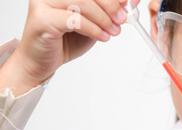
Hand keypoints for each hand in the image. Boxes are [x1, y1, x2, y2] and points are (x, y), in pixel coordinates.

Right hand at [0, 0, 139, 94]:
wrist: (41, 61)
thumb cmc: (64, 41)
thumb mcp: (93, 24)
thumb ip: (106, 13)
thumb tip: (128, 3)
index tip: (129, 3)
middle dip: (110, 6)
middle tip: (122, 19)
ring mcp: (43, 2)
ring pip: (83, 3)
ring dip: (103, 19)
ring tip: (113, 32)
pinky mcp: (42, 18)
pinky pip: (75, 20)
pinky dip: (94, 29)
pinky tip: (103, 37)